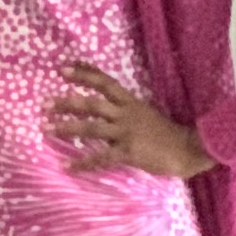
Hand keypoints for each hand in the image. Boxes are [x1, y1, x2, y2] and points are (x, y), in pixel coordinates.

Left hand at [48, 64, 212, 179]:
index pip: (105, 83)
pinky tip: (67, 167)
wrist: (191, 148)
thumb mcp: (145, 114)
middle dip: (67, 102)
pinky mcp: (129, 152)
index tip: (63, 69)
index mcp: (131, 103)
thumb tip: (102, 110)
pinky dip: (82, 163)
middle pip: (92, 103)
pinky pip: (101, 157)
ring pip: (91, 127)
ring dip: (66, 128)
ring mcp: (127, 132)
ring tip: (46, 129)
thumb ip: (124, 111)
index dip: (84, 74)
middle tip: (44, 103)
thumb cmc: (167, 133)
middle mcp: (126, 114)